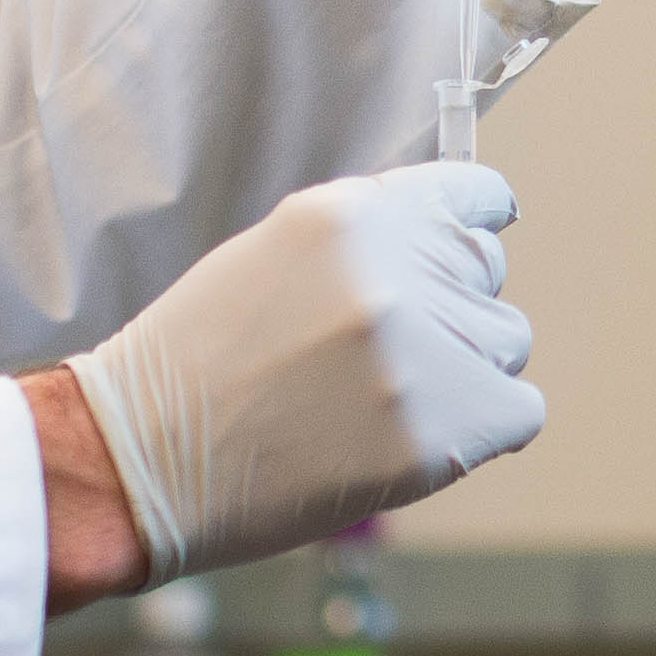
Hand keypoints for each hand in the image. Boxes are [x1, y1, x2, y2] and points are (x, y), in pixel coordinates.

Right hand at [52, 166, 542, 585]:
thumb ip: (368, 242)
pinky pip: (518, 411)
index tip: (470, 247)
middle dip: (450, 308)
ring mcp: (416, 355)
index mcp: (348, 216)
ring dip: (466, 369)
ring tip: (379, 399)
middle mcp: (391, 274)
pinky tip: (420, 435)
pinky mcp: (434, 433)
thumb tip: (462, 240)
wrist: (137, 458)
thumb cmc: (198, 363)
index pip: (472, 197)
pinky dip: (485, 427)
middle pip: (487, 273)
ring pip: (506, 342)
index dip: (472, 225)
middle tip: (378, 355)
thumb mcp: (275, 256)